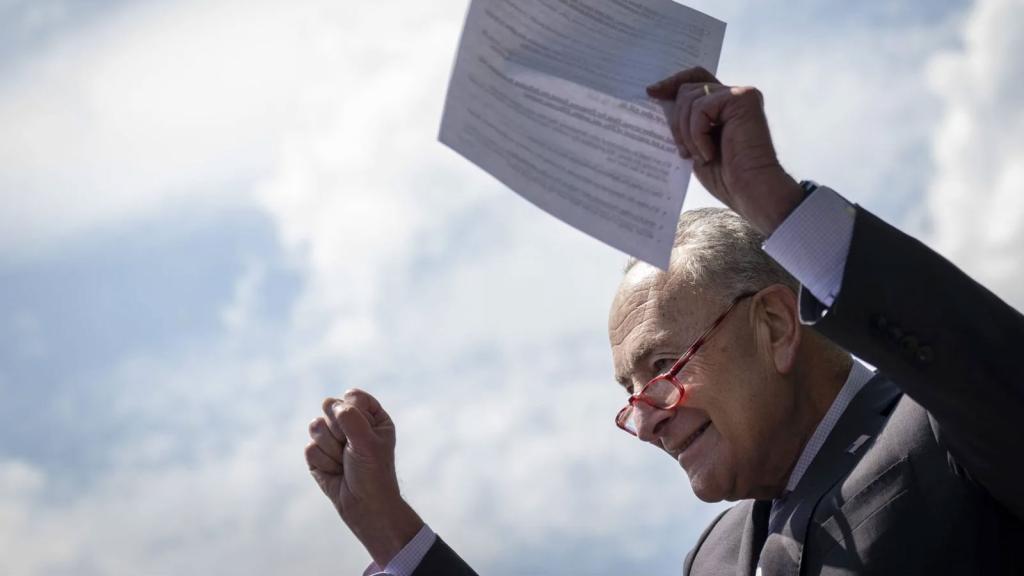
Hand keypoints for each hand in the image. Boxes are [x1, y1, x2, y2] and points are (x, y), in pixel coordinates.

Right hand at [305, 389, 423, 567]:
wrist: (364, 505)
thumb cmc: (373, 471)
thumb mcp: (367, 441)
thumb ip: (351, 418)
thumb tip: (331, 404)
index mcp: (371, 416)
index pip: (352, 396)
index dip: (351, 411)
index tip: (363, 432)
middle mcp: (351, 423)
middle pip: (329, 406)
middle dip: (338, 431)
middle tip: (351, 448)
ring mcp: (332, 437)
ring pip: (315, 426)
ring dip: (330, 449)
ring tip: (344, 462)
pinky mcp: (317, 454)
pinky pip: (309, 448)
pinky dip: (322, 462)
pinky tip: (334, 471)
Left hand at [647, 67, 804, 234]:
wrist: (749, 191)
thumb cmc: (725, 176)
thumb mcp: (695, 144)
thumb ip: (685, 121)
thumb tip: (658, 99)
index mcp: (724, 105)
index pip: (695, 78)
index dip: (673, 82)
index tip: (652, 92)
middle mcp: (734, 95)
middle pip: (687, 89)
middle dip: (676, 121)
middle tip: (683, 151)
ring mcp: (740, 95)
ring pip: (690, 98)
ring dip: (687, 132)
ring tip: (699, 155)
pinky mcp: (743, 99)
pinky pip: (701, 108)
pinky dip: (698, 134)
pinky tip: (709, 153)